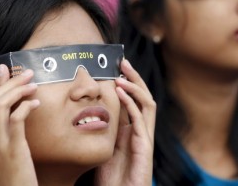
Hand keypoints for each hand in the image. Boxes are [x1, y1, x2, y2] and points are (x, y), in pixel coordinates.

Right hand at [0, 65, 39, 185]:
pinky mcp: (13, 150)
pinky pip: (16, 120)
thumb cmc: (17, 183)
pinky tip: (36, 103)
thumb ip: (10, 140)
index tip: (5, 70)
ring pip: (1, 105)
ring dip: (18, 90)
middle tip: (27, 73)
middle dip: (9, 82)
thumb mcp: (9, 159)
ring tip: (33, 84)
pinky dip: (25, 106)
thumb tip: (19, 120)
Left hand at [95, 59, 155, 185]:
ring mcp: (144, 137)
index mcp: (132, 129)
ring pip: (147, 104)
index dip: (128, 82)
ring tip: (121, 76)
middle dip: (135, 78)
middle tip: (123, 62)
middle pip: (144, 97)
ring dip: (135, 87)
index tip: (117, 67)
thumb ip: (103, 130)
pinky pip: (140, 119)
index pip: (134, 99)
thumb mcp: (104, 147)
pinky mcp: (144, 147)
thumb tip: (89, 111)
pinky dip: (132, 103)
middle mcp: (141, 130)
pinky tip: (121, 93)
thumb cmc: (111, 177)